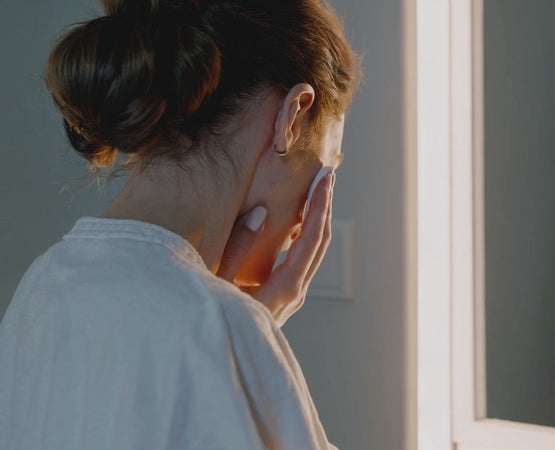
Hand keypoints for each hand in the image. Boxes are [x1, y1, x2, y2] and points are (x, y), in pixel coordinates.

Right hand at [217, 171, 334, 325]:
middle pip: (319, 243)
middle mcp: (294, 294)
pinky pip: (302, 262)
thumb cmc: (207, 321)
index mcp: (283, 289)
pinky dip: (305, 236)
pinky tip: (299, 222)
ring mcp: (290, 299)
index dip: (318, 206)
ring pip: (313, 253)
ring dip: (316, 220)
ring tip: (317, 192)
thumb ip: (237, 248)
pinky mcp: (282, 300)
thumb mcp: (216, 283)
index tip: (323, 178)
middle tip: (326, 175)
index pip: (309, 239)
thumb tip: (262, 214)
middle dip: (323, 207)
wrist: (211, 359)